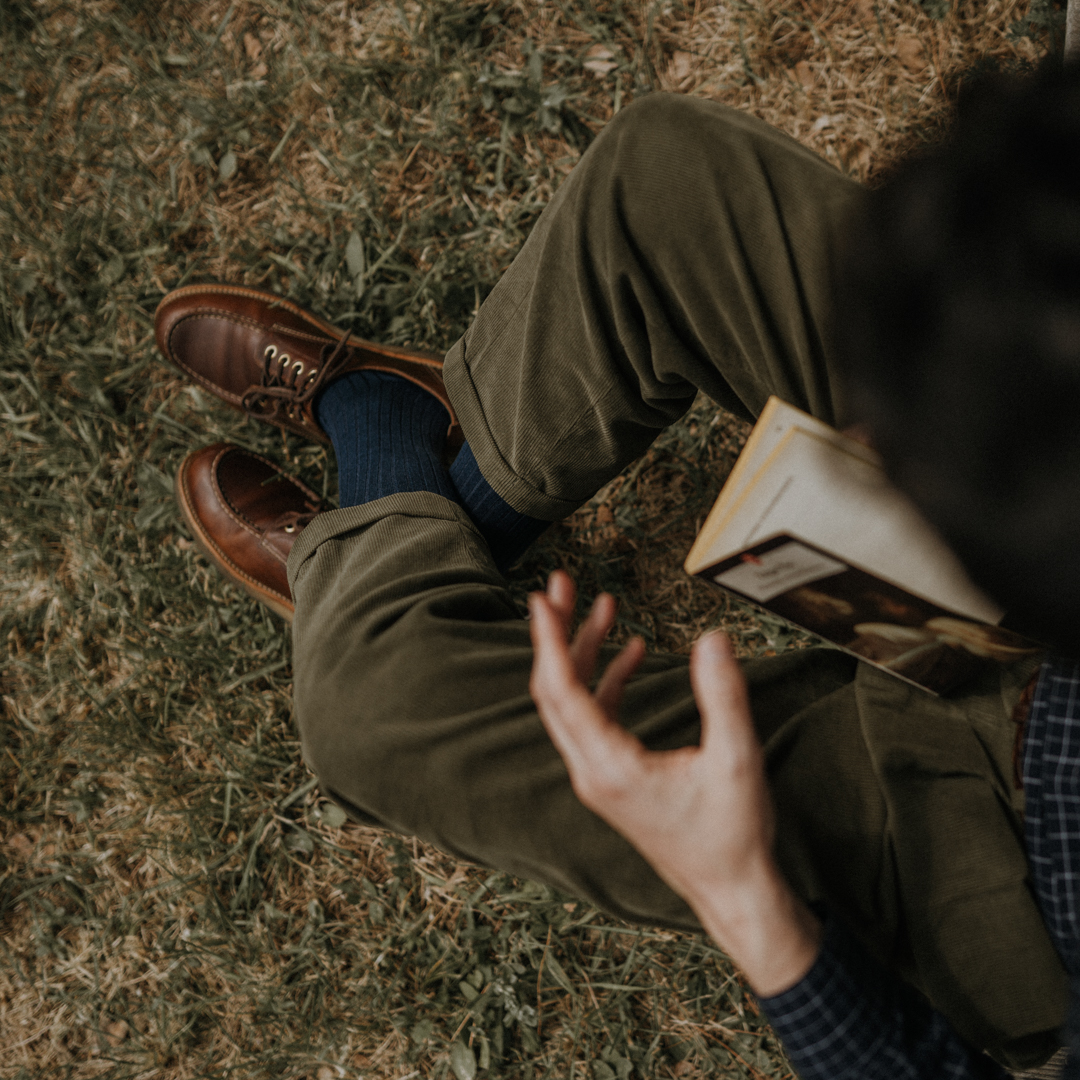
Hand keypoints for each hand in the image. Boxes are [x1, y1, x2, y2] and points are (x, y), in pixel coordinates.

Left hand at [528, 571, 820, 995]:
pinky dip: (606, 681)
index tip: (541, 599)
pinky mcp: (612, 777)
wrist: (729, 890)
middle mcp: (592, 771)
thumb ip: (724, 695)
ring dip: (585, 652)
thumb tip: (713, 639)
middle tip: (562, 585)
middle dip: (559, 633)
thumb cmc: (732, 834)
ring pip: (574, 702)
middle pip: (556, 690)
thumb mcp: (737, 759)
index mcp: (610, 767)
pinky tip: (630, 652)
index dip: (550, 641)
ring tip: (603, 605)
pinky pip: (595, 717)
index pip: (562, 691)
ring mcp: (598, 775)